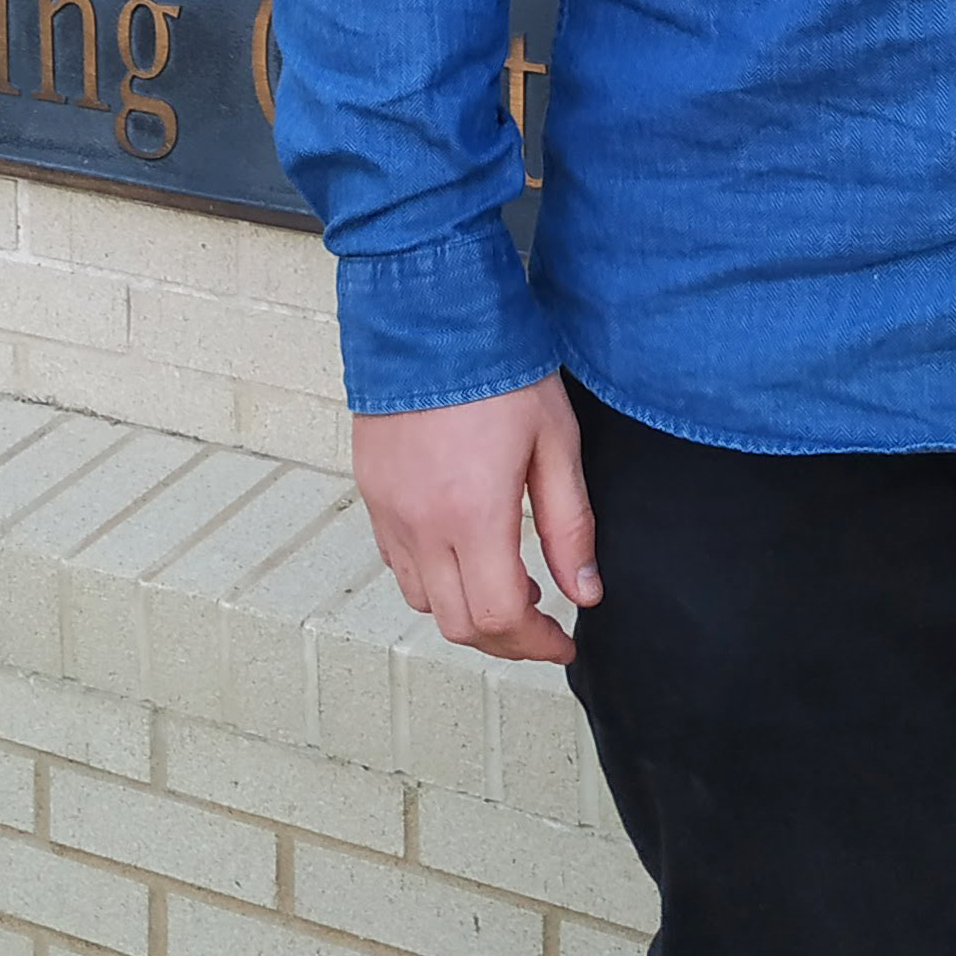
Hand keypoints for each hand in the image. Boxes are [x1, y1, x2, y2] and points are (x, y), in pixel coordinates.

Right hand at [351, 371, 600, 663]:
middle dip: (505, 638)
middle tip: (539, 620)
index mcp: (473, 514)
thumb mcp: (555, 442)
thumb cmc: (496, 365)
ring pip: (422, 600)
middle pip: (458, 624)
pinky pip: (396, 561)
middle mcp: (422, 522)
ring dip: (465, 609)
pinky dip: (430, 577)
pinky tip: (460, 549)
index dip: (536, 644)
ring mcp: (389, 509)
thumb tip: (584, 590)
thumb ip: (570, 525)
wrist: (430, 312)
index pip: (500, 618)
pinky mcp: (371, 490)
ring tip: (503, 580)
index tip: (563, 640)